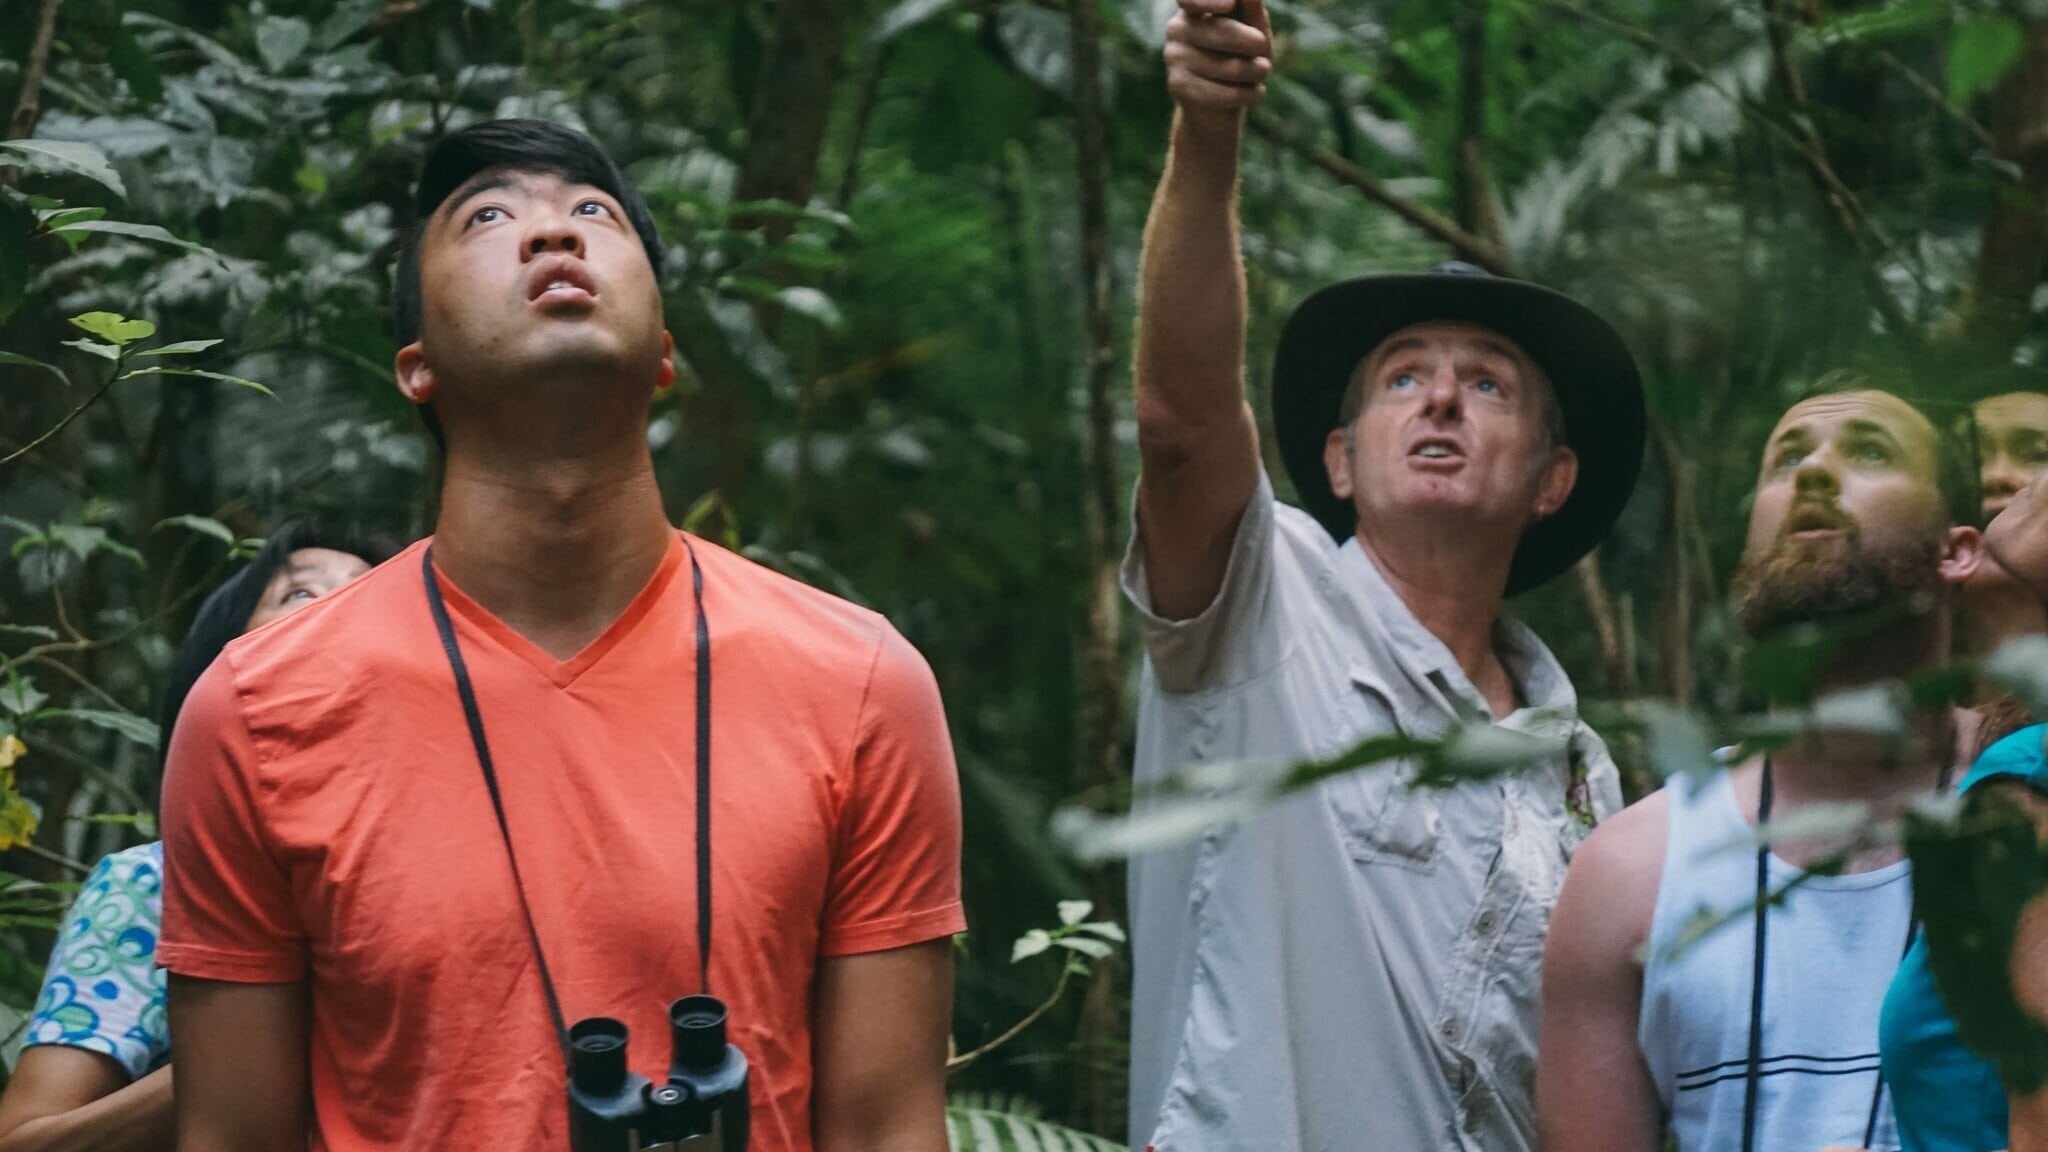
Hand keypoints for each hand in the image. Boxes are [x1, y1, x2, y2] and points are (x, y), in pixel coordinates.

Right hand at [1164, 0, 1273, 130]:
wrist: (1222, 101)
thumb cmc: (1240, 55)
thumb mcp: (1253, 30)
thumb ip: (1252, 11)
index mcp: (1195, 8)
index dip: (1209, 0)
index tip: (1232, 4)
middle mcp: (1178, 28)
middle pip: (1218, 31)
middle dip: (1251, 43)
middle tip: (1267, 51)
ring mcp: (1174, 56)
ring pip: (1223, 65)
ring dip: (1254, 71)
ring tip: (1262, 72)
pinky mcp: (1178, 85)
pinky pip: (1218, 91)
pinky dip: (1245, 93)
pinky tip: (1255, 92)